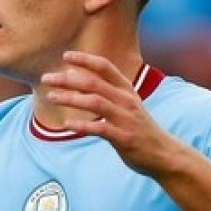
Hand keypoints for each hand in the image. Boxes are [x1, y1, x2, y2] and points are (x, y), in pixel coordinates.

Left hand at [40, 51, 175, 176]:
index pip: (105, 67)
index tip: (66, 56)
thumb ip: (107, 93)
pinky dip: (82, 125)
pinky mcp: (124, 138)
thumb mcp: (127, 105)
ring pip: (94, 102)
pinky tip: (67, 124)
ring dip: (70, 98)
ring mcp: (125, 118)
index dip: (85, 59)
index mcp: (126, 90)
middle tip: (46, 79)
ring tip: (51, 97)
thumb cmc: (139, 128)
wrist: (164, 154)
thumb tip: (78, 81)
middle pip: (93, 83)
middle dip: (67, 79)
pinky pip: (100, 128)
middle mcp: (126, 100)